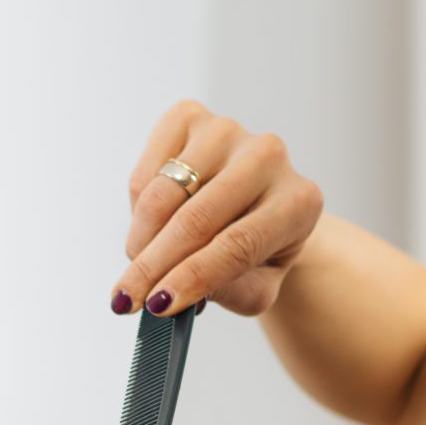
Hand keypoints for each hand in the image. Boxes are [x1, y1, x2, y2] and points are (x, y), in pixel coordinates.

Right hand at [112, 101, 324, 319]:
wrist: (255, 206)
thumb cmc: (256, 253)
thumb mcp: (254, 288)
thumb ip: (224, 292)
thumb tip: (170, 292)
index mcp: (299, 201)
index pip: (237, 245)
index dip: (192, 277)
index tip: (157, 305)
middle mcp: (269, 156)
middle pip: (196, 220)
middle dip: (153, 266)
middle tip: (126, 299)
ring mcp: (227, 132)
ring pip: (163, 195)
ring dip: (140, 241)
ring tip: (138, 269)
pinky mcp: (189, 118)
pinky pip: (145, 173)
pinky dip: (136, 211)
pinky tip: (149, 230)